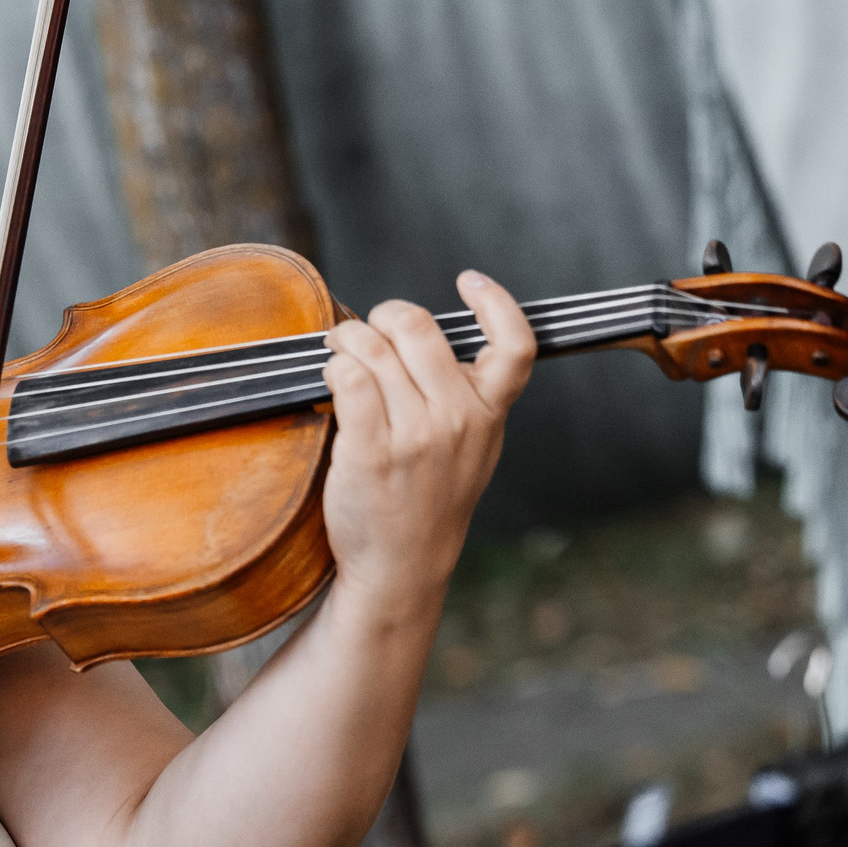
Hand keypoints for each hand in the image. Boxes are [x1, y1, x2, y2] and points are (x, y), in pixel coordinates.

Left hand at [319, 270, 534, 622]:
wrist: (402, 565)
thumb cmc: (429, 501)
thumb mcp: (474, 447)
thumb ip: (466, 395)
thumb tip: (423, 335)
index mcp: (489, 413)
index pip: (515, 345)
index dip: (495, 303)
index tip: (469, 281)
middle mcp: (458, 419)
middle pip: (417, 327)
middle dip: (382, 318)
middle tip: (366, 332)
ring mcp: (415, 435)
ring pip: (373, 348)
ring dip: (347, 340)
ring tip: (340, 353)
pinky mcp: (371, 450)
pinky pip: (347, 378)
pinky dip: (333, 368)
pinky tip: (332, 377)